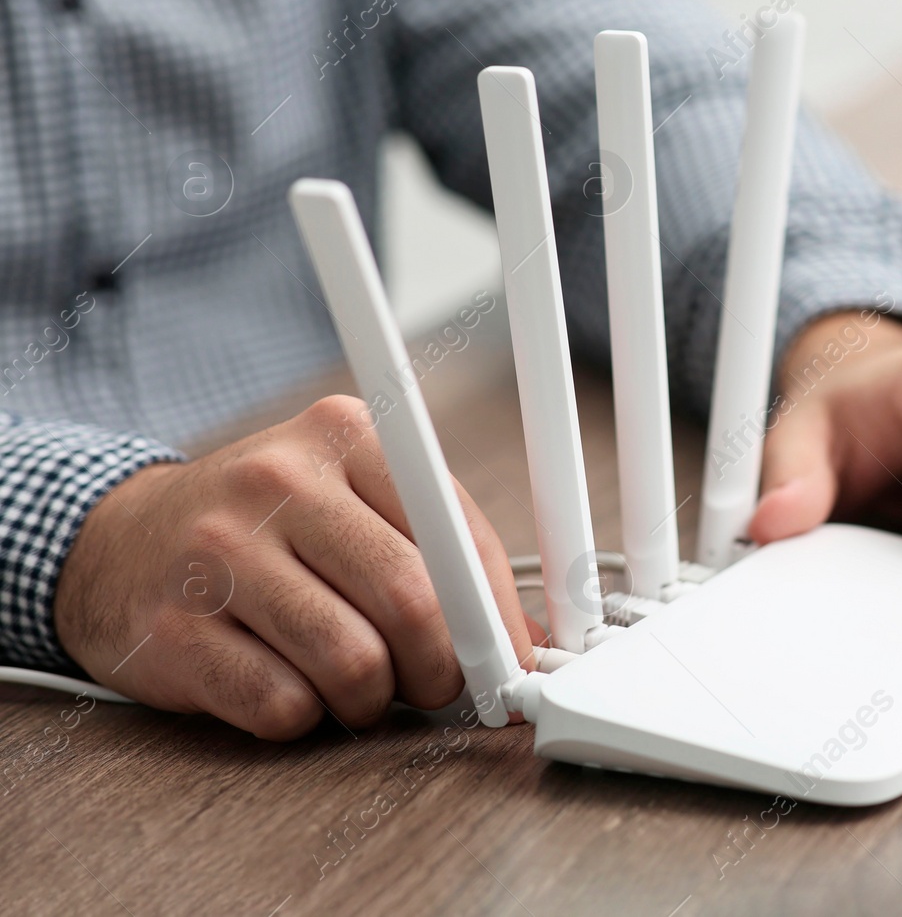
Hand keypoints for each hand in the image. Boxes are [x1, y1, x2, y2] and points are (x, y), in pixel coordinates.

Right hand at [54, 396, 536, 738]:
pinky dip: (304, 717)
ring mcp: (218, 553)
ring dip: (372, 700)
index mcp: (346, 437)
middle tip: (435, 686)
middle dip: (443, 667)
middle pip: (411, 600)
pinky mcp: (173, 630)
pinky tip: (289, 685)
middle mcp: (279, 481)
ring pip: (353, 661)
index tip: (511, 661)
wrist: (120, 542)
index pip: (456, 535)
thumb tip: (528, 639)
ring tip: (357, 686)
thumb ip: (444, 555)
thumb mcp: (355, 504)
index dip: (496, 614)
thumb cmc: (266, 528)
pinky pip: (282, 706)